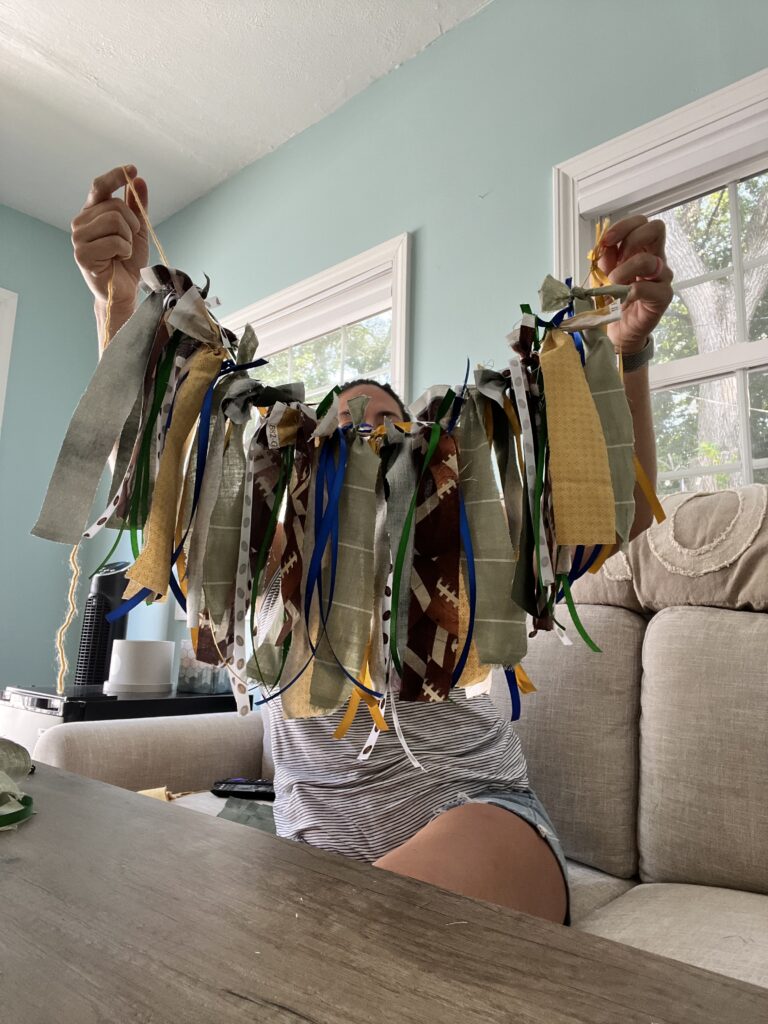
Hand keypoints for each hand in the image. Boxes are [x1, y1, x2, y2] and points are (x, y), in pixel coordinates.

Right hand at [71, 165, 148, 312]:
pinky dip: (124, 251)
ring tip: (123, 251)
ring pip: (115, 220)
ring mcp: (78, 237)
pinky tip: (118, 260)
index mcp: (92, 213)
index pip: (100, 187)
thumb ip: (136, 206)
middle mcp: (81, 221)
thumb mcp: (137, 230)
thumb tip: (138, 180)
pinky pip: (114, 241)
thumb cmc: (127, 261)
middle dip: (132, 224)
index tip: (132, 169)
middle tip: (129, 241)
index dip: (116, 176)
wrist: (124, 289)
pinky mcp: (82, 254)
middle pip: (115, 205)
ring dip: (128, 238)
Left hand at [598, 215, 673, 352]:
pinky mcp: (663, 296)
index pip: (641, 222)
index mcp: (643, 248)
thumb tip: (603, 245)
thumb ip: (605, 258)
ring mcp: (662, 276)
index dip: (623, 226)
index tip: (605, 241)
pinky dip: (630, 292)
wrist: (620, 329)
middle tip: (616, 261)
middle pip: (656, 228)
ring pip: (649, 260)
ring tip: (613, 285)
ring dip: (624, 271)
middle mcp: (656, 258)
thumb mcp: (604, 274)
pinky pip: (649, 287)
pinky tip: (621, 299)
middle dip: (631, 239)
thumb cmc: (615, 299)